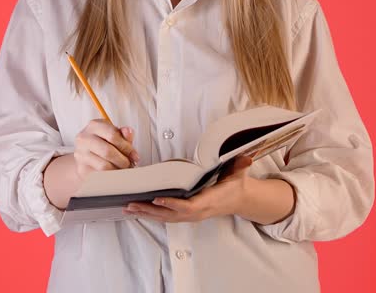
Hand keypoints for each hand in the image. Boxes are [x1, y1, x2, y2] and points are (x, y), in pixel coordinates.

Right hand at [71, 118, 139, 184]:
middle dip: (123, 160)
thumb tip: (129, 132)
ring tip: (122, 169)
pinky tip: (114, 173)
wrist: (87, 156)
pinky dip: (111, 176)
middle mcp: (84, 138)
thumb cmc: (104, 143)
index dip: (126, 147)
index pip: (112, 135)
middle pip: (108, 151)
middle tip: (129, 164)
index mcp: (94, 125)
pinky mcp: (81, 169)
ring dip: (117, 170)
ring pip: (104, 165)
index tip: (134, 155)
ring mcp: (80, 154)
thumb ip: (124, 134)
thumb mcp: (115, 135)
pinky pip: (100, 175)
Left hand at [124, 155, 253, 222]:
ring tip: (128, 208)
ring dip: (146, 214)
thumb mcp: (239, 173)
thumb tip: (246, 158)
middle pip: (171, 215)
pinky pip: (166, 217)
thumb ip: (240, 165)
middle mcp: (197, 212)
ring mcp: (191, 216)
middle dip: (151, 210)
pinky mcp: (186, 215)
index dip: (173, 204)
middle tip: (131, 204)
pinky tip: (137, 211)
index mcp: (209, 201)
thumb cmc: (235, 184)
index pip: (189, 206)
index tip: (157, 199)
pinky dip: (151, 214)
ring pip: (165, 218)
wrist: (238, 199)